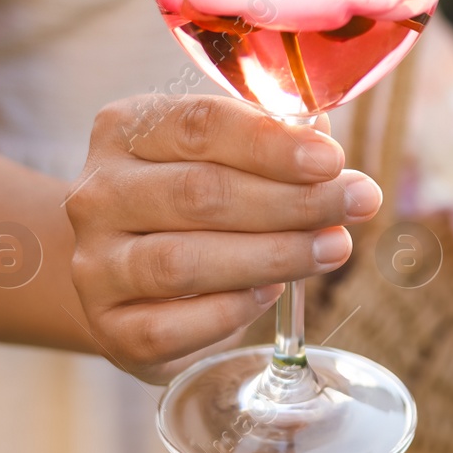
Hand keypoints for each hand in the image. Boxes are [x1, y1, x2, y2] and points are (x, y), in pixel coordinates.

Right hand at [67, 94, 379, 382]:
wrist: (129, 270)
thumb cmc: (194, 196)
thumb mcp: (223, 153)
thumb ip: (271, 141)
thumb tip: (324, 141)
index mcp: (125, 130)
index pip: (200, 124)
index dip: (271, 142)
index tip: (333, 159)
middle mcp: (98, 194)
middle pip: (199, 193)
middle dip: (293, 200)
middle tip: (357, 203)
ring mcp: (94, 265)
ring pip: (183, 263)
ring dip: (274, 255)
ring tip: (333, 248)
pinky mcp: (107, 328)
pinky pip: (170, 327)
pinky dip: (231, 310)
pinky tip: (271, 293)